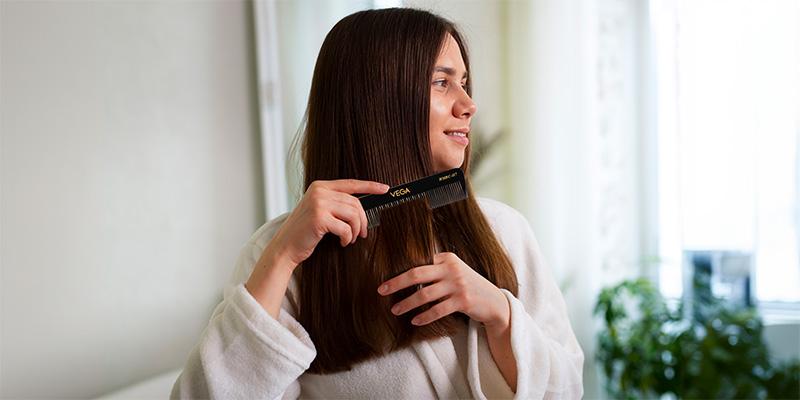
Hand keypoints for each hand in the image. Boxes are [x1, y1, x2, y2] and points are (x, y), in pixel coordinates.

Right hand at [267, 179, 389, 268]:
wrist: (285, 247)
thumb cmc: (304, 232)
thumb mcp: (319, 211)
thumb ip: (336, 204)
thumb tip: (361, 207)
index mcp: (320, 187)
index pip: (351, 184)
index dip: (370, 186)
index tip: (385, 189)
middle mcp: (319, 191)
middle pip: (355, 202)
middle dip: (363, 220)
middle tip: (362, 233)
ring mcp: (318, 203)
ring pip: (353, 215)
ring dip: (356, 230)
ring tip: (349, 238)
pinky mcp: (319, 218)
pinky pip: (346, 228)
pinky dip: (347, 238)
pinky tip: (342, 242)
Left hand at [377, 252, 510, 329]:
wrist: (493, 301)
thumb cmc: (467, 286)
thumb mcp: (453, 271)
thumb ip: (435, 268)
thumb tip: (405, 273)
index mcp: (447, 258)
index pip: (418, 262)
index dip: (400, 271)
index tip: (386, 280)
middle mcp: (451, 269)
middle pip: (417, 273)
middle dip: (397, 283)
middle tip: (382, 290)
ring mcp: (458, 284)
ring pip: (425, 294)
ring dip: (407, 303)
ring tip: (395, 310)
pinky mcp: (463, 301)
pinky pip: (438, 310)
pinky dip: (424, 316)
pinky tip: (415, 321)